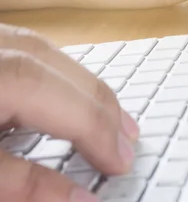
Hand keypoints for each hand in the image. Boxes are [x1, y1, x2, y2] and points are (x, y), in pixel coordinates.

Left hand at [0, 24, 138, 200]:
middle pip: (66, 71)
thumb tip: (83, 200)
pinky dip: (54, 72)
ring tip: (108, 115)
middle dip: (103, 108)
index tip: (119, 165)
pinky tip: (60, 89)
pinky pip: (27, 49)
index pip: (71, 105)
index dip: (101, 136)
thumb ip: (25, 185)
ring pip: (49, 53)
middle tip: (127, 142)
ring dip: (83, 85)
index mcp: (2, 76)